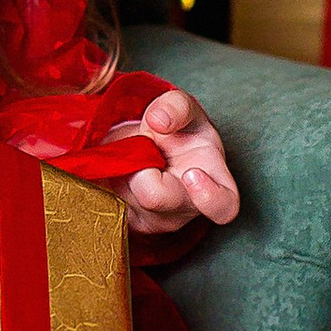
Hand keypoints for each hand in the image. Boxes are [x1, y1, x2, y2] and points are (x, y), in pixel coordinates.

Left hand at [117, 86, 238, 234]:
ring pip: (125, 196)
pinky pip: (107, 202)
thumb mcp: (183, 108)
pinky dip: (106, 181)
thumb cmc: (179, 132)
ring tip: (134, 157)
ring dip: (121, 170)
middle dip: (140, 165)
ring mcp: (156, 221)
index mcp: (215, 184)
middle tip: (143, 148)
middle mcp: (186, 210)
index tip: (191, 172)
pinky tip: (119, 170)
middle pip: (154, 198)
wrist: (150, 146)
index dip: (208, 197)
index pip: (223, 207)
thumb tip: (159, 121)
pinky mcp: (129, 223)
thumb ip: (176, 106)